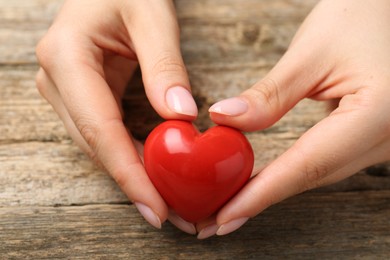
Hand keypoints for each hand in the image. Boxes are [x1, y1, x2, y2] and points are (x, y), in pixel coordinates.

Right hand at [35, 0, 197, 230]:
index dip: (129, 174)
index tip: (157, 207)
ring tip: (169, 202)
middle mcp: (58, 80)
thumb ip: (164, 65)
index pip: (100, 129)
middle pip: (98, 146)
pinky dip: (131, 156)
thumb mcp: (151, 15)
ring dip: (135, 175)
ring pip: (100, 146)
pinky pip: (106, 134)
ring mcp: (67, 90)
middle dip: (136, 184)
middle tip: (174, 215)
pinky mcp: (82, 96)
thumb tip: (179, 117)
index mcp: (67, 57)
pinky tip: (154, 173)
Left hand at [200, 0, 389, 237]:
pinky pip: (327, 160)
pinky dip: (293, 172)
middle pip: (314, 176)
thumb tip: (224, 120)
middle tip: (216, 220)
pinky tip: (265, 180)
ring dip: (275, 189)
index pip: (308, 164)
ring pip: (320, 173)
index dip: (262, 193)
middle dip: (262, 199)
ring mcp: (385, 139)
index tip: (224, 216)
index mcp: (380, 113)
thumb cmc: (361, 16)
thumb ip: (270, 95)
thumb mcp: (312, 52)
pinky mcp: (372, 135)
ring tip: (232, 205)